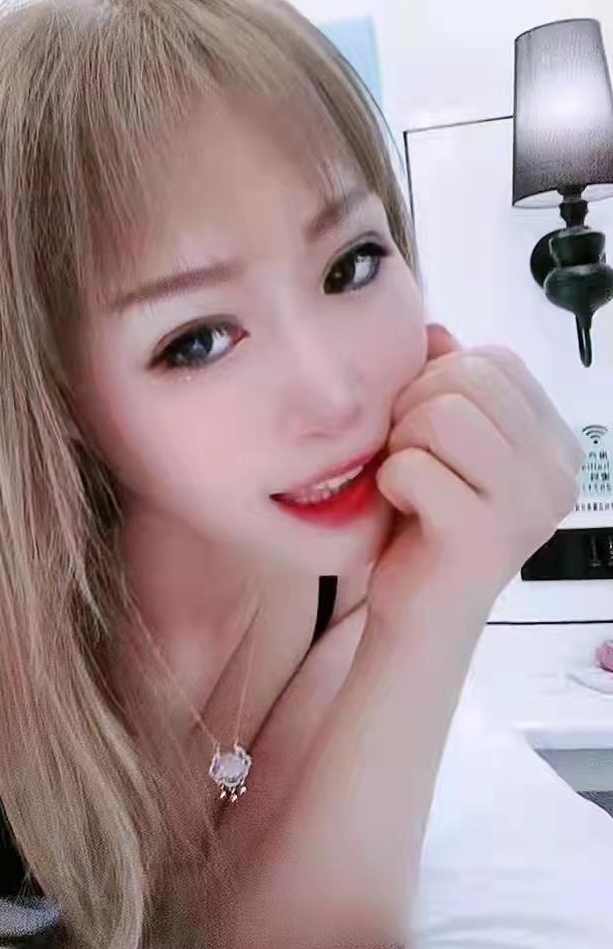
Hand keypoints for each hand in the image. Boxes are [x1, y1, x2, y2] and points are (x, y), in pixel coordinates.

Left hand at [367, 323, 584, 622]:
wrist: (419, 618)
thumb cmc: (427, 525)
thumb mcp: (441, 443)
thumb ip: (446, 383)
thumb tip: (435, 330)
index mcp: (557, 445)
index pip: (496, 361)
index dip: (441, 379)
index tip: (427, 429)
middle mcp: (556, 474)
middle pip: (468, 378)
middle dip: (416, 407)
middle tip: (409, 455)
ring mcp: (526, 506)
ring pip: (442, 414)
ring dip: (404, 442)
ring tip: (408, 479)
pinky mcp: (482, 536)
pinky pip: (412, 464)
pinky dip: (391, 481)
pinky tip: (403, 511)